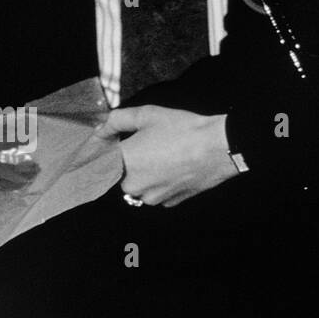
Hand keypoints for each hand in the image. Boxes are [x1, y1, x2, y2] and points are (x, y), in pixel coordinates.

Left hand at [101, 105, 236, 206]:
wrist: (218, 148)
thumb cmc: (182, 129)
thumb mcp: (146, 114)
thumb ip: (116, 120)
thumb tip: (101, 129)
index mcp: (124, 163)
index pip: (101, 162)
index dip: (105, 152)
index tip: (110, 144)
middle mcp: (134, 185)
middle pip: (121, 175)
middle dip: (129, 162)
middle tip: (147, 144)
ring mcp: (152, 197)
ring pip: (139, 186)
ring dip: (145, 173)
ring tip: (164, 155)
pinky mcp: (170, 202)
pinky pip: (157, 192)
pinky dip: (161, 182)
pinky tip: (174, 167)